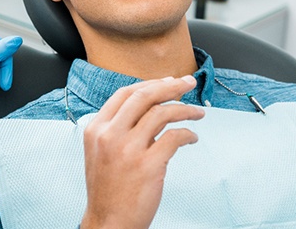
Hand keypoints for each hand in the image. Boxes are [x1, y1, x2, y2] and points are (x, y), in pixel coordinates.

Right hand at [80, 76, 204, 228]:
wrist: (108, 223)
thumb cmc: (108, 188)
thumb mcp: (101, 150)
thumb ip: (119, 127)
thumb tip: (153, 106)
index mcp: (97, 128)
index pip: (126, 93)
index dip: (151, 83)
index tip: (169, 81)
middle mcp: (110, 134)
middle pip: (144, 95)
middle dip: (171, 86)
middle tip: (189, 83)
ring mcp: (128, 149)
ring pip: (162, 113)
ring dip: (185, 110)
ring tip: (197, 113)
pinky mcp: (148, 166)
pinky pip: (174, 138)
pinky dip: (188, 134)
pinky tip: (192, 137)